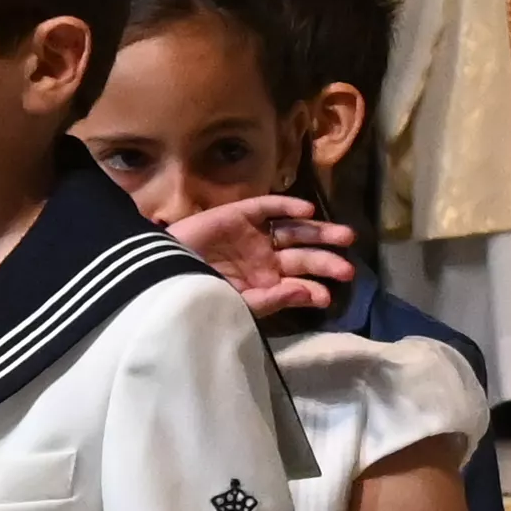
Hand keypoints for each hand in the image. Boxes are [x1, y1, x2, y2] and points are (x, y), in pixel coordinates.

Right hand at [168, 189, 357, 321]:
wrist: (160, 271)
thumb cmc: (197, 293)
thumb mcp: (237, 303)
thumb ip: (273, 299)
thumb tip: (311, 293)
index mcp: (264, 283)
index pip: (298, 283)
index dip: (315, 288)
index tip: (328, 296)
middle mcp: (264, 258)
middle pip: (304, 256)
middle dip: (327, 261)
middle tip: (349, 269)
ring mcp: (254, 234)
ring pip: (296, 230)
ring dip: (320, 232)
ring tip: (345, 237)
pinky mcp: (241, 213)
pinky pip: (270, 207)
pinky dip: (288, 207)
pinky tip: (307, 212)